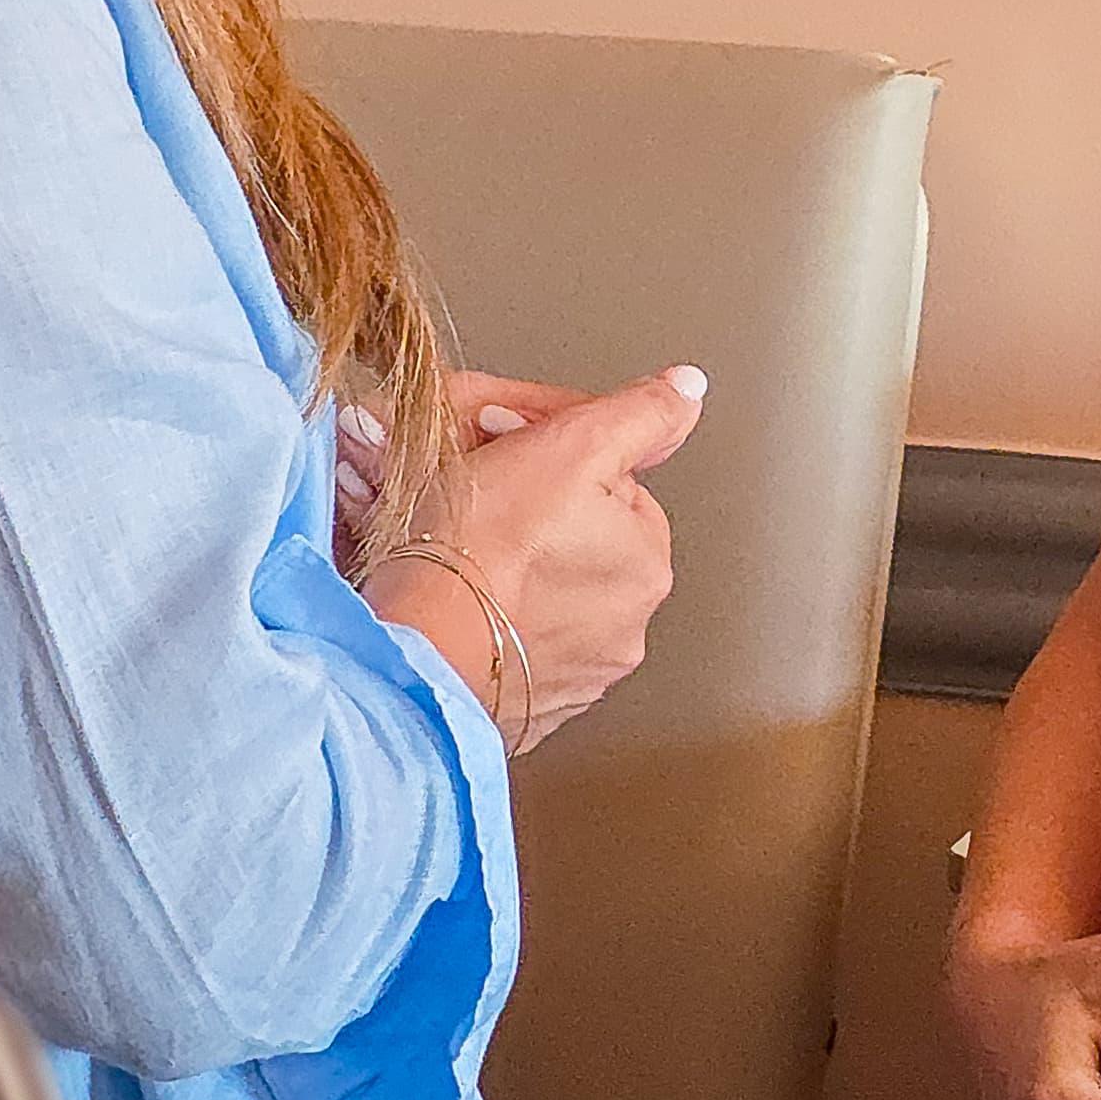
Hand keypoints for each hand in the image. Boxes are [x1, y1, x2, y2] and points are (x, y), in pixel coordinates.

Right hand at [366, 365, 700, 751]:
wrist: (413, 646)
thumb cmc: (480, 551)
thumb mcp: (572, 445)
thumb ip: (640, 415)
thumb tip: (687, 391)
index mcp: (646, 566)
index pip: (611, 487)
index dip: (555, 459)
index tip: (513, 461)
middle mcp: (623, 631)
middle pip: (574, 541)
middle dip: (532, 516)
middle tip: (479, 506)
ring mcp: (572, 675)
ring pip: (536, 592)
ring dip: (506, 569)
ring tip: (461, 553)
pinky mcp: (521, 708)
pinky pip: (503, 642)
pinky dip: (483, 622)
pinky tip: (455, 602)